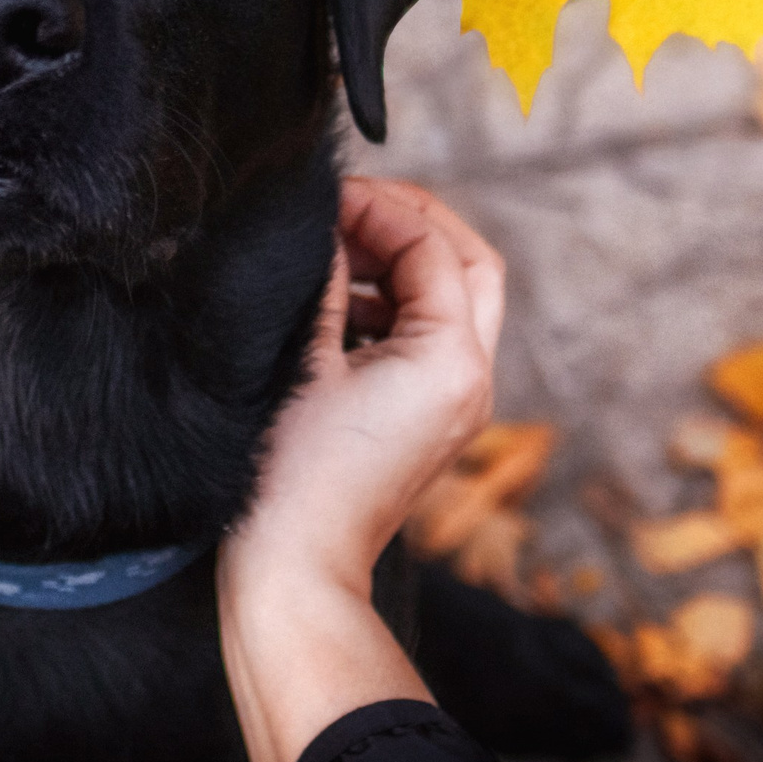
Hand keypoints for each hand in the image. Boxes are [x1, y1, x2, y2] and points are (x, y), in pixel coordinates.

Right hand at [226, 178, 505, 595]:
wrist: (295, 567)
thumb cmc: (291, 474)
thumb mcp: (303, 356)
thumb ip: (325, 277)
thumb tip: (328, 221)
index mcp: (451, 360)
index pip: (431, 247)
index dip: (379, 207)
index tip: (326, 194)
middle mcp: (472, 378)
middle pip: (470, 265)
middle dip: (414, 222)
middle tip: (351, 204)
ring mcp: (458, 402)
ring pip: (457, 299)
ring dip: (403, 262)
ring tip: (335, 248)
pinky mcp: (433, 419)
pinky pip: (433, 337)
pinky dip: (395, 303)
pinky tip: (337, 299)